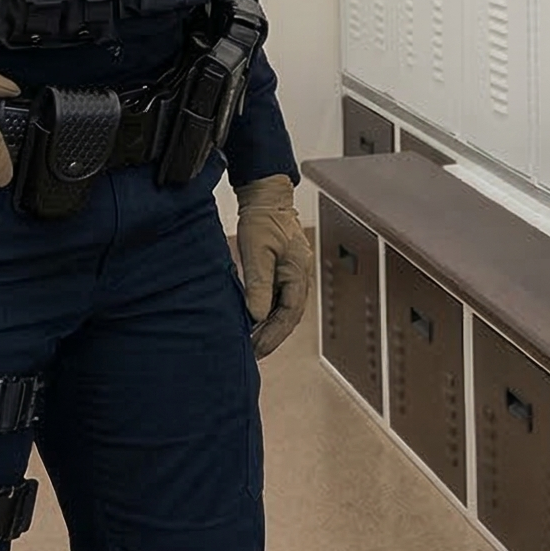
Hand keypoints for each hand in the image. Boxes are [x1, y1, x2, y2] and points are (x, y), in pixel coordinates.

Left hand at [233, 175, 312, 357]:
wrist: (265, 196)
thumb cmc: (263, 219)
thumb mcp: (257, 251)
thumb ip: (258, 283)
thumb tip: (255, 315)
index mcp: (298, 272)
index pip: (290, 313)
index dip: (274, 334)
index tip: (257, 349)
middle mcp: (299, 276)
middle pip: (289, 315)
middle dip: (272, 336)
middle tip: (252, 354)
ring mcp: (291, 275)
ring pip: (283, 309)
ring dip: (268, 327)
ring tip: (250, 344)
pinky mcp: (281, 272)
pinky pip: (276, 299)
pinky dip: (264, 314)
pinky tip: (251, 323)